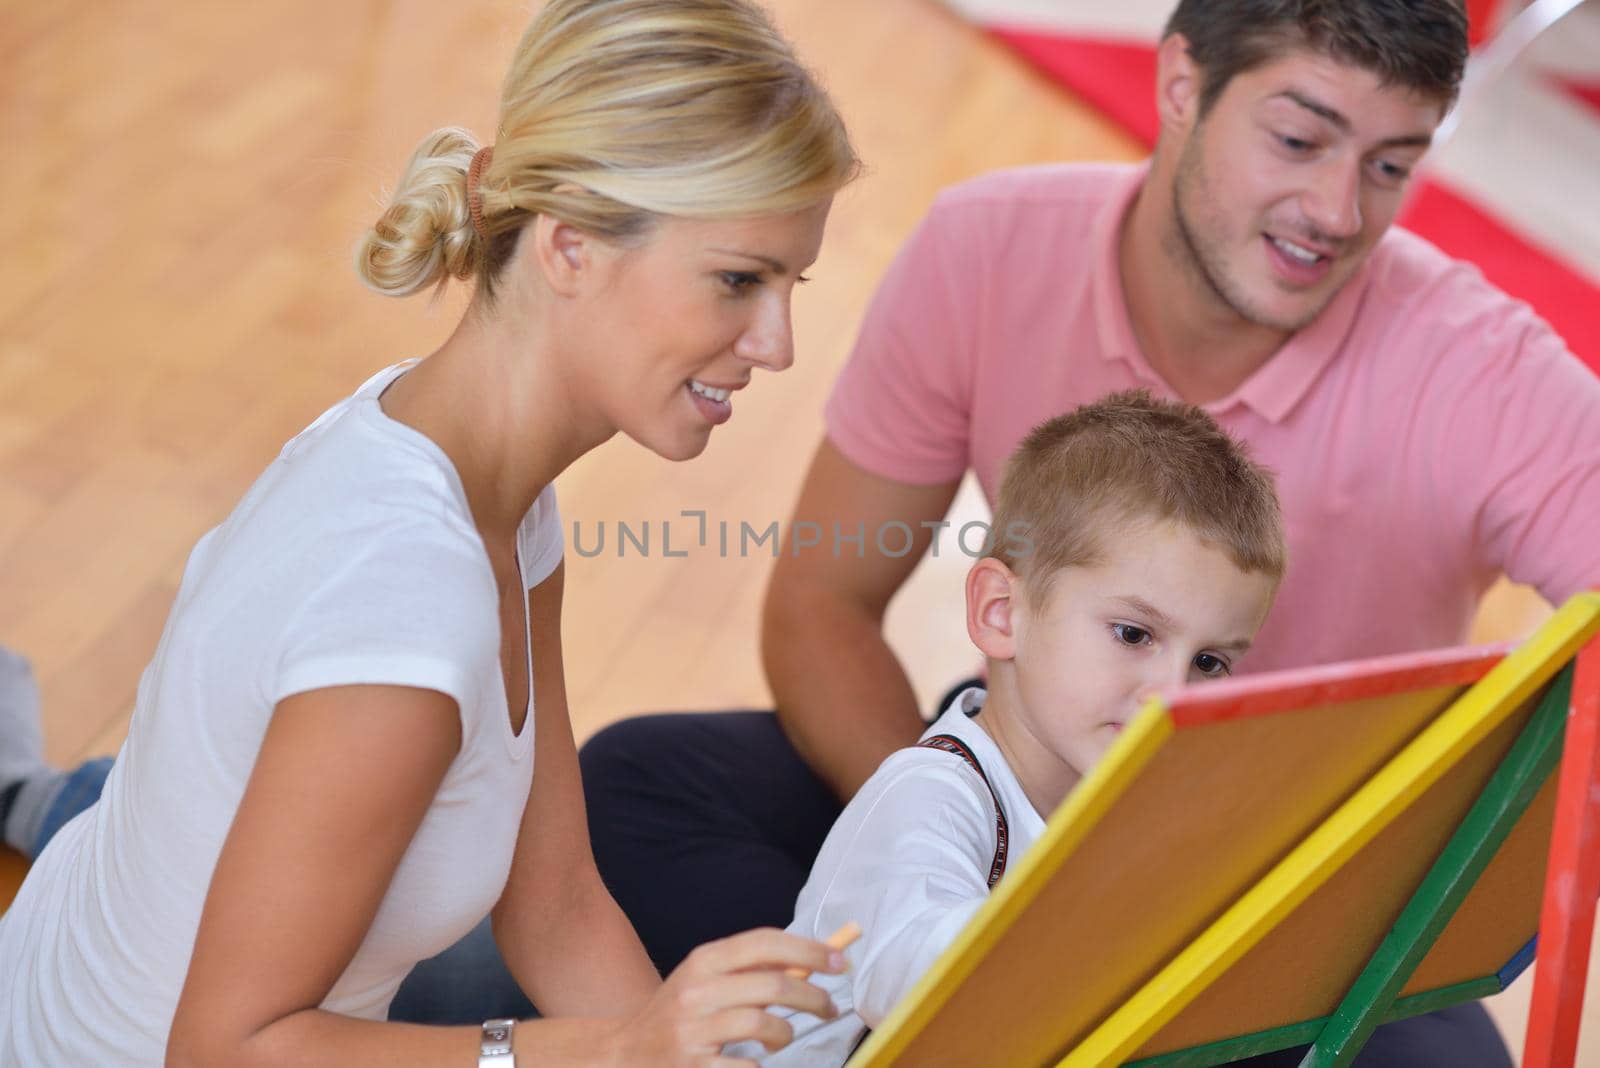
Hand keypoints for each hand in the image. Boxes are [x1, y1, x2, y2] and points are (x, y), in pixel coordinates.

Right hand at [603, 927, 844, 1066]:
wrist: (624, 1055)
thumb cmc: (677, 1016)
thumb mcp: (705, 980)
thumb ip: (750, 969)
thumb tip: (811, 961)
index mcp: (704, 960)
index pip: (766, 942)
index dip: (810, 949)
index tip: (840, 960)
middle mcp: (696, 990)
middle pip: (774, 985)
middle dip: (814, 997)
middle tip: (829, 1008)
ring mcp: (693, 1030)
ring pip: (764, 1024)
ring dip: (785, 1034)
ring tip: (782, 1038)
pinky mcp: (693, 1066)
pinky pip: (747, 1065)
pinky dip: (760, 1065)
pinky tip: (753, 1061)